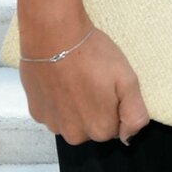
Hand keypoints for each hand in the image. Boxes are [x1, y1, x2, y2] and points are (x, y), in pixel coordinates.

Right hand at [20, 25, 150, 145]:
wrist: (54, 36)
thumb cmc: (92, 55)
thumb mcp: (128, 80)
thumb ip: (135, 114)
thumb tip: (129, 136)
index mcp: (100, 129)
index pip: (115, 127)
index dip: (115, 105)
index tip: (110, 86)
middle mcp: (75, 134)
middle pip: (93, 127)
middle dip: (96, 108)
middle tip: (94, 80)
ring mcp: (53, 124)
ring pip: (73, 121)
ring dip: (76, 106)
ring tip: (76, 78)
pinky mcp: (37, 112)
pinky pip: (54, 112)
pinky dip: (58, 100)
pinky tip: (61, 80)